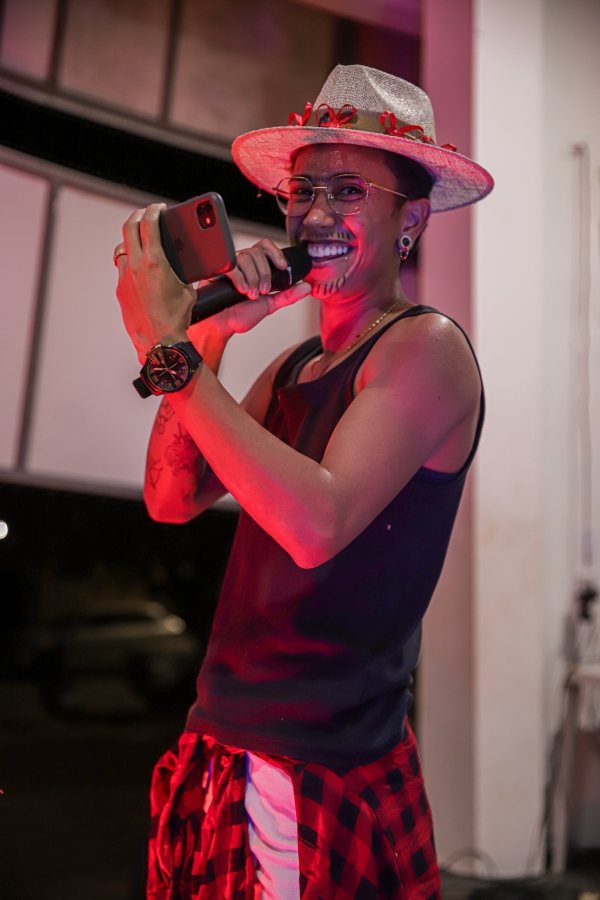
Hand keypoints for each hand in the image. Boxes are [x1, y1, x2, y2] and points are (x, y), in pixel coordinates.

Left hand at [115, 204, 195, 363]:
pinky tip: (141, 270)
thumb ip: (181, 271)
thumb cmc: (177, 317)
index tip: (158, 208)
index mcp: (155, 262)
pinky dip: (131, 264)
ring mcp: (125, 278)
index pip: (149, 223)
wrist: (160, 342)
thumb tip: (180, 262)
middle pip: (129, 228)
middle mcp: (136, 266)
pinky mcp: (120, 291)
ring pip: (123, 249)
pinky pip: (123, 269)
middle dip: (137, 216)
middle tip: (146, 215)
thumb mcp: (187, 289)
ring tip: (142, 242)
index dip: (153, 210)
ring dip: (132, 241)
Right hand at [190, 239, 310, 340]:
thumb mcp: (269, 305)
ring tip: (250, 295)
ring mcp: (229, 266)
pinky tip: (241, 291)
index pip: (265, 247)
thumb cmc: (242, 315)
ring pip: (245, 258)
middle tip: (263, 291)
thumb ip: (287, 296)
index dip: (275, 253)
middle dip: (264, 273)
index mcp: (255, 267)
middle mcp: (242, 263)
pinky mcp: (217, 272)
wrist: (223, 326)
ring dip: (252, 278)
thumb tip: (307, 287)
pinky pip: (231, 266)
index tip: (283, 267)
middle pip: (257, 252)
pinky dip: (239, 279)